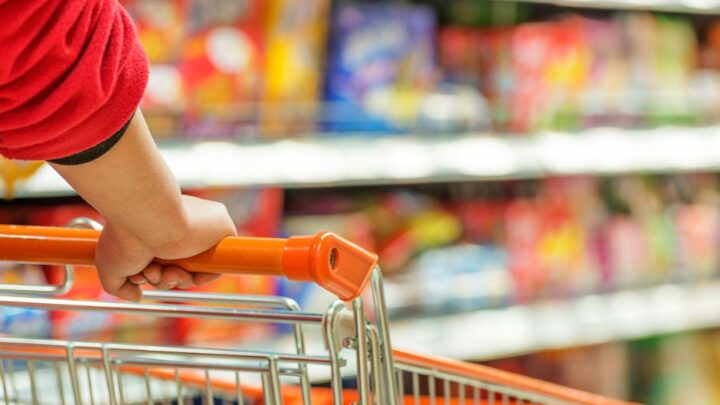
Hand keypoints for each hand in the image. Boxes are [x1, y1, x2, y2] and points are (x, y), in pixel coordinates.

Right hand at [95, 195, 236, 300]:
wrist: (148, 217)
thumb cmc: (125, 236)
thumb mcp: (110, 266)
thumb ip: (120, 286)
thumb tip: (137, 296)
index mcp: (158, 229)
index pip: (162, 262)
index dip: (152, 275)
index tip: (139, 275)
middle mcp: (179, 228)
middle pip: (178, 269)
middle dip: (162, 279)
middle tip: (150, 273)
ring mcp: (201, 230)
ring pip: (195, 270)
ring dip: (176, 280)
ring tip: (159, 269)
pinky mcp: (221, 229)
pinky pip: (218, 265)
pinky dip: (202, 277)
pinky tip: (183, 273)